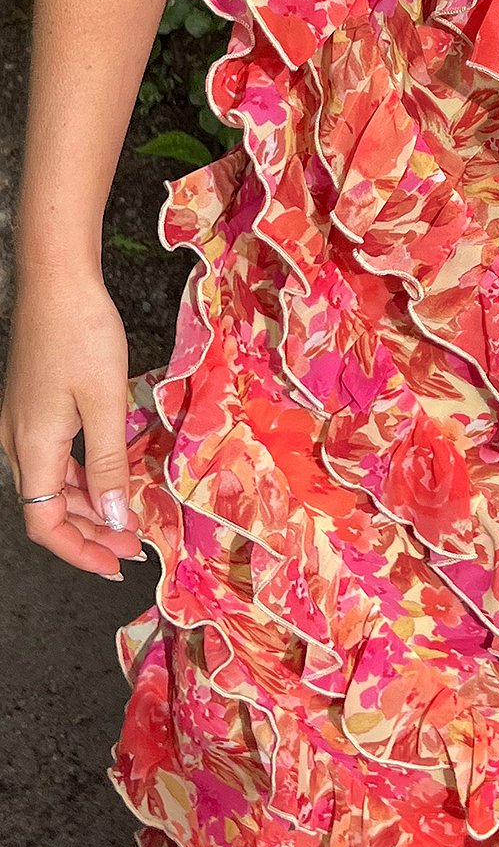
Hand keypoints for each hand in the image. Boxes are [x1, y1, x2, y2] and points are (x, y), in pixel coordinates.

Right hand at [0, 267, 143, 579]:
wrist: (57, 281)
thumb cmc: (81, 333)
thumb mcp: (106, 402)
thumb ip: (110, 464)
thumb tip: (116, 518)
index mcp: (32, 448)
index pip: (44, 524)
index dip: (79, 551)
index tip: (115, 565)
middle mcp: (18, 442)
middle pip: (48, 508)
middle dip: (90, 532)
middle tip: (132, 546)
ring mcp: (22, 424)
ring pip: (52, 483)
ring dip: (89, 505)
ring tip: (127, 517)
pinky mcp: (34, 406)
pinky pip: (55, 457)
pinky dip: (83, 475)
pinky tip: (112, 475)